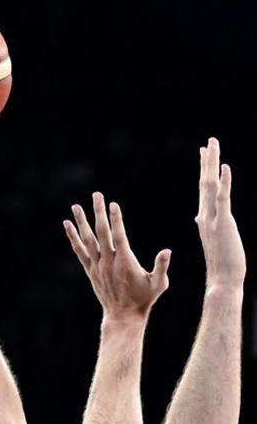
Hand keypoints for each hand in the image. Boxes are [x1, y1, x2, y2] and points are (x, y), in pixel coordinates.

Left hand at [64, 192, 170, 321]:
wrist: (123, 315)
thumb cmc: (144, 299)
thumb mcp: (159, 284)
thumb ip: (161, 266)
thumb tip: (167, 251)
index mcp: (125, 262)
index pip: (119, 236)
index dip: (116, 220)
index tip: (113, 204)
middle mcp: (108, 262)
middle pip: (102, 233)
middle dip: (99, 212)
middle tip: (96, 194)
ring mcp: (97, 265)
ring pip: (87, 240)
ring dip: (81, 221)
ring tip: (75, 206)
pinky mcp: (90, 269)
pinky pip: (79, 250)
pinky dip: (73, 237)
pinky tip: (67, 225)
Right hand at [196, 137, 245, 287]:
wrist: (223, 280)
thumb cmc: (222, 265)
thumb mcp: (214, 240)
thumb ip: (207, 225)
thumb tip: (198, 217)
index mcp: (205, 218)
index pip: (204, 189)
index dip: (205, 169)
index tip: (204, 153)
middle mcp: (206, 214)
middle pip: (205, 182)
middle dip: (207, 161)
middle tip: (208, 142)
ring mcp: (213, 218)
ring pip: (210, 185)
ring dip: (212, 164)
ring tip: (212, 146)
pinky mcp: (223, 223)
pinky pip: (222, 198)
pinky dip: (223, 181)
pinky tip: (224, 167)